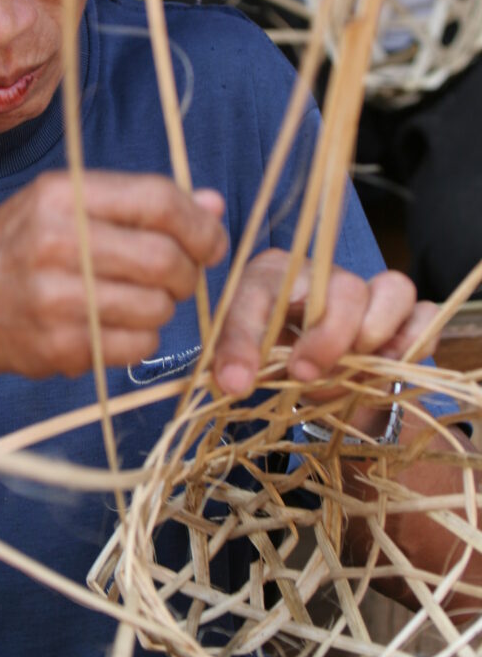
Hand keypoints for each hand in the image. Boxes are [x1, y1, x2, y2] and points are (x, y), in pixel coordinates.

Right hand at [0, 171, 226, 380]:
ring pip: (156, 307)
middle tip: (179, 278)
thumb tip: (214, 205)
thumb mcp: (64, 207)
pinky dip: (141, 339)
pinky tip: (115, 326)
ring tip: (137, 300)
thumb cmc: (18, 250)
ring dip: (163, 309)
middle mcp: (55, 241)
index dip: (200, 224)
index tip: (212, 242)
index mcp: (61, 194)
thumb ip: (137, 204)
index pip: (159, 200)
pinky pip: (136, 346)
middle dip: (187, 273)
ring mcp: (54, 297)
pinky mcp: (58, 345)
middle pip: (163, 258)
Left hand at [212, 250, 436, 433]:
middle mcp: (323, 275)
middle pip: (344, 289)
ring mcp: (369, 290)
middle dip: (328, 339)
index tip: (239, 380)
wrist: (307, 370)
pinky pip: (424, 314)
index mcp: (272, 277)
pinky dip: (414, 340)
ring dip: (374, 336)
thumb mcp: (241, 360)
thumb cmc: (271, 355)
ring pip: (394, 289)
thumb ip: (233, 365)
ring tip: (352, 370)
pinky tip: (390, 364)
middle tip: (304, 375)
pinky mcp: (404, 314)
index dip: (247, 336)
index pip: (259, 291)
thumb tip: (232, 382)